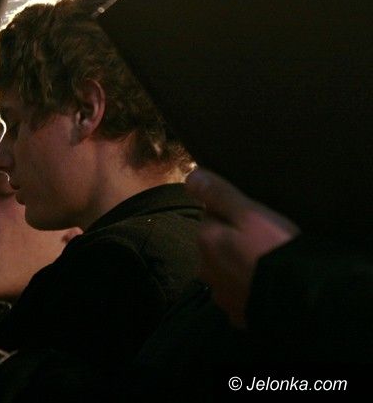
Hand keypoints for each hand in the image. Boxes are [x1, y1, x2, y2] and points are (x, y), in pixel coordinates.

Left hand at [185, 168, 299, 326]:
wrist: (300, 299)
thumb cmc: (274, 249)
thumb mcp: (250, 214)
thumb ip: (219, 194)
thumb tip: (190, 176)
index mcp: (205, 240)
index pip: (210, 216)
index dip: (232, 212)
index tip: (253, 215)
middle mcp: (205, 268)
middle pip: (216, 244)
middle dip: (232, 240)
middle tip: (264, 238)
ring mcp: (220, 294)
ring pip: (225, 270)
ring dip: (238, 264)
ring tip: (266, 261)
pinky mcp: (237, 314)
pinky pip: (240, 293)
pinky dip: (248, 287)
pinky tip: (267, 284)